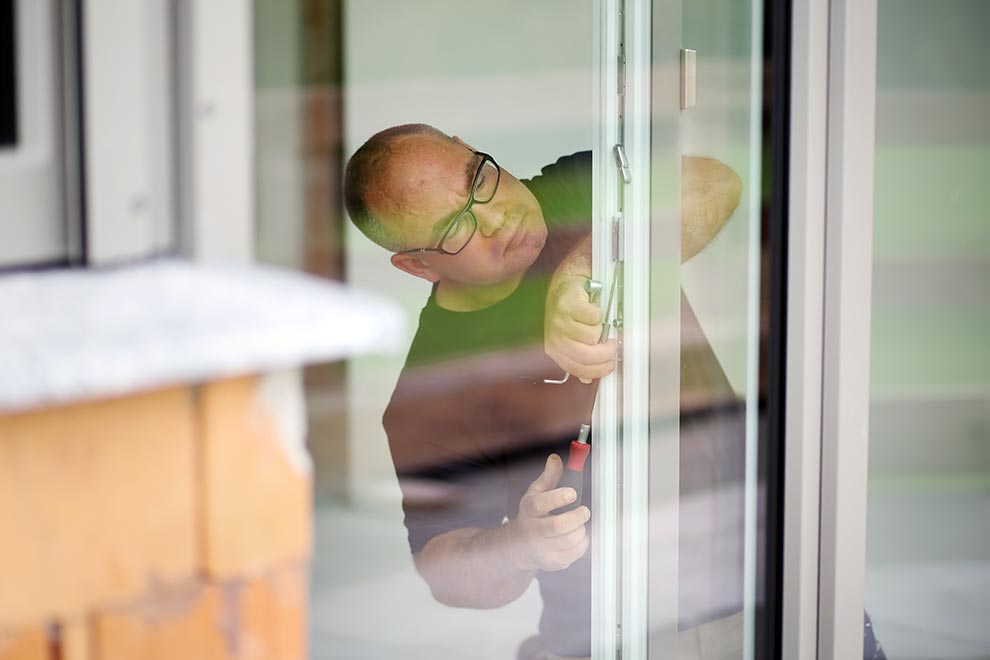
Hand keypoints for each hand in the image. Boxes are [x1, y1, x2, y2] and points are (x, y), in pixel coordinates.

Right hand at [507, 454, 590, 571]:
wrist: (518, 546)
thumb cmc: (531, 515)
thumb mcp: (536, 493)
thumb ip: (549, 476)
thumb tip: (555, 458)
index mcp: (529, 510)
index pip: (540, 504)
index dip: (558, 498)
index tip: (573, 493)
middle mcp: (533, 531)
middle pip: (557, 527)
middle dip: (576, 517)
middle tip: (584, 511)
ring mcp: (543, 550)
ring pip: (570, 541)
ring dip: (580, 529)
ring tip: (578, 523)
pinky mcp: (554, 563)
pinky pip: (577, 552)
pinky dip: (582, 542)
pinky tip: (575, 535)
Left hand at [545, 274, 617, 382]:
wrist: (564, 289)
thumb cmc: (569, 315)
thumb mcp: (571, 341)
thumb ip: (579, 359)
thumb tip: (588, 379)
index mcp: (556, 351)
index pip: (579, 370)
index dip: (599, 369)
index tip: (611, 364)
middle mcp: (556, 339)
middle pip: (587, 356)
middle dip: (606, 353)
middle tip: (612, 346)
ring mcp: (561, 322)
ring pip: (592, 335)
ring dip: (600, 329)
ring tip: (596, 323)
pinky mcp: (569, 306)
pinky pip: (593, 317)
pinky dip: (598, 313)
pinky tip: (593, 310)